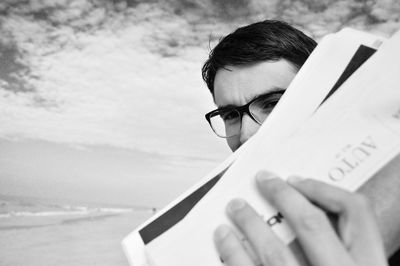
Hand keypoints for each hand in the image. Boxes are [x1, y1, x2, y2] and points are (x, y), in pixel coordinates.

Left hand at [213, 171, 387, 265]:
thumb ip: (345, 249)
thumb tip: (317, 213)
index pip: (355, 214)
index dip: (325, 190)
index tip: (298, 181)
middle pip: (310, 225)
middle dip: (282, 197)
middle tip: (262, 180)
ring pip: (272, 252)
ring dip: (249, 223)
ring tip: (234, 208)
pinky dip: (231, 255)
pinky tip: (223, 243)